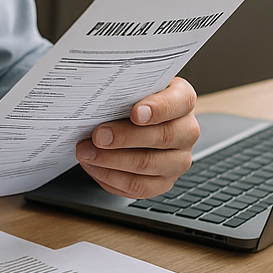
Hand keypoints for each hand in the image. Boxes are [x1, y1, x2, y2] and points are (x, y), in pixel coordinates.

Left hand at [74, 77, 198, 197]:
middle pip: (163, 138)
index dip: (158, 109)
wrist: (135, 119)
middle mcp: (186, 132)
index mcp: (183, 101)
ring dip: (111, 161)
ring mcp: (178, 161)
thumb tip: (96, 91)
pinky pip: (138, 187)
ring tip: (86, 152)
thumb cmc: (133, 100)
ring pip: (148, 165)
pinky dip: (111, 177)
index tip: (134, 113)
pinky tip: (93, 166)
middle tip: (97, 135)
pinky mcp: (163, 182)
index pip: (178, 103)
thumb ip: (125, 86)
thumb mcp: (134, 85)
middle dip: (125, 138)